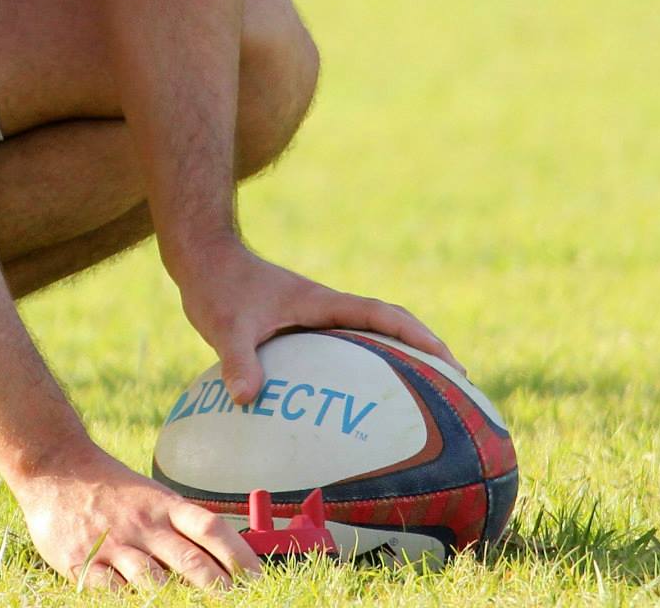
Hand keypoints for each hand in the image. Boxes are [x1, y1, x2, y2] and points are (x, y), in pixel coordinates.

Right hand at [13, 447, 259, 589]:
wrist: (55, 467)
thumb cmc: (110, 488)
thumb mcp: (150, 496)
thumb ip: (180, 524)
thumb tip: (223, 553)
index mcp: (164, 505)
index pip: (211, 527)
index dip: (238, 554)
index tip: (258, 577)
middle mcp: (144, 525)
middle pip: (190, 559)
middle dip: (218, 587)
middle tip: (239, 603)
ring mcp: (114, 545)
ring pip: (154, 581)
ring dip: (178, 602)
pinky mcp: (83, 564)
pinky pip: (112, 592)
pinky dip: (131, 603)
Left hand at [174, 238, 458, 403]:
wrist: (203, 258)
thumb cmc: (217, 286)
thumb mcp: (225, 326)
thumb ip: (238, 360)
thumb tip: (247, 398)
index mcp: (322, 303)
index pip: (382, 316)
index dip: (418, 337)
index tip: (450, 362)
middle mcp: (327, 309)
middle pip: (390, 326)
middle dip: (425, 351)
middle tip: (456, 387)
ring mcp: (316, 317)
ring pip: (370, 338)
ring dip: (399, 359)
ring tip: (422, 399)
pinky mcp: (302, 326)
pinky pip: (343, 350)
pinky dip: (361, 369)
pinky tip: (352, 403)